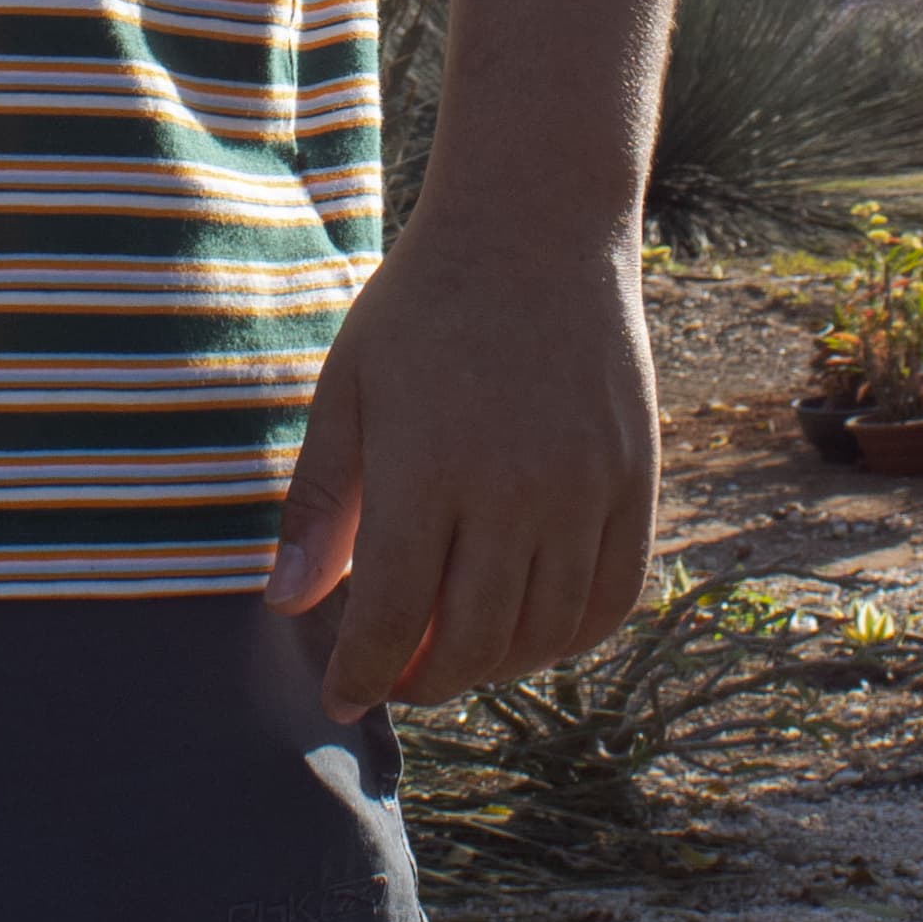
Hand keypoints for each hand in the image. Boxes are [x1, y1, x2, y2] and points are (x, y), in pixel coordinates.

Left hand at [267, 207, 659, 720]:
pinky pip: (611, 596)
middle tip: (397, 678)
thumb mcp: (349, 390)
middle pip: (472, 642)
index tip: (343, 696)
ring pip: (543, 632)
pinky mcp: (636, 478)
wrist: (537, 225)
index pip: (392, 618)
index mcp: (427, 469)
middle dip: (425, 681)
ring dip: (494, 666)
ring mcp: (586, 488)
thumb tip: (286, 610)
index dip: (363, 674)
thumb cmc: (423, 306)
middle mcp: (515, 490)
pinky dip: (570, 634)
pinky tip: (529, 628)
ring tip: (455, 654)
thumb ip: (318, 504)